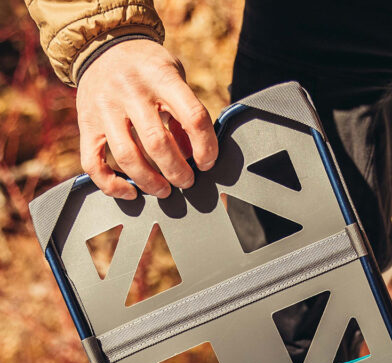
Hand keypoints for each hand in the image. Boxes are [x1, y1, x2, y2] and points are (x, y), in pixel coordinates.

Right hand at [76, 39, 217, 199]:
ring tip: (164, 190)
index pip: (193, 117)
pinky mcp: (86, 123)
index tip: (207, 162)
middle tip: (187, 180)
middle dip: (178, 171)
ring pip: (127, 157)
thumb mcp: (173, 75)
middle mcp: (129, 90)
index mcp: (159, 76)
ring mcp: (104, 107)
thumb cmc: (146, 67)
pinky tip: (130, 192)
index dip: (206, 147)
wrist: (101, 43)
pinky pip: (93, 164)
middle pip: (157, 143)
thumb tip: (194, 155)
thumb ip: (185, 112)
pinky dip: (112, 185)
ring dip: (150, 182)